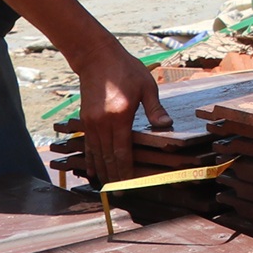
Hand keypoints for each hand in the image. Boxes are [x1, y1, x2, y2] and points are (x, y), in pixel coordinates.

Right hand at [71, 39, 171, 187]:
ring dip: (102, 172)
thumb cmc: (126, 69)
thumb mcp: (146, 86)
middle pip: (108, 158)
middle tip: (119, 195)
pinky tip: (92, 171)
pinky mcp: (85, 120)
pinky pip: (89, 145)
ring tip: (107, 188)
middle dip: (114, 178)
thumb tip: (166, 125)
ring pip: (97, 154)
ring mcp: (91, 123)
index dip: (126, 171)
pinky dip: (91, 160)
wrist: (97, 57)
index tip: (129, 186)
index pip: (123, 152)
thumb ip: (155, 109)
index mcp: (120, 117)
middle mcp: (103, 123)